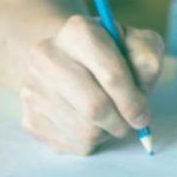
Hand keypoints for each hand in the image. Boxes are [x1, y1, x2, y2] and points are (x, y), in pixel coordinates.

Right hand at [19, 15, 162, 155]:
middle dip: (121, 121)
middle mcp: (47, 56)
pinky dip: (91, 142)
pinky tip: (91, 124)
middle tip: (131, 123)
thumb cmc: (111, 54)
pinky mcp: (30, 119)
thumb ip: (147, 56)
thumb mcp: (137, 43)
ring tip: (110, 119)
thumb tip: (142, 82)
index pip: (112, 75)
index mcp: (78, 32)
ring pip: (84, 131)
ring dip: (107, 132)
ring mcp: (33, 89)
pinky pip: (71, 145)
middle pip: (95, 107)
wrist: (69, 62)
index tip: (143, 115)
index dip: (134, 101)